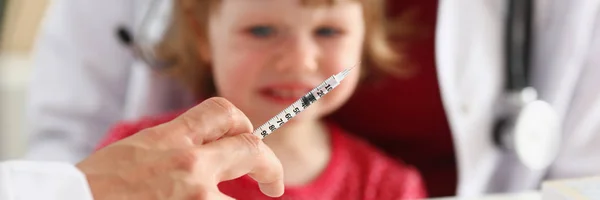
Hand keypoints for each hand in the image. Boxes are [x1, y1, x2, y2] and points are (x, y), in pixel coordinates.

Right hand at [76, 97, 283, 199]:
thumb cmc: (98, 184)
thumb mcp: (139, 149)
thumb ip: (175, 145)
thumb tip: (208, 150)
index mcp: (172, 137)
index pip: (223, 112)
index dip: (243, 123)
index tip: (250, 139)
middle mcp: (190, 162)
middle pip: (252, 149)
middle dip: (270, 166)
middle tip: (273, 183)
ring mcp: (195, 194)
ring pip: (240, 198)